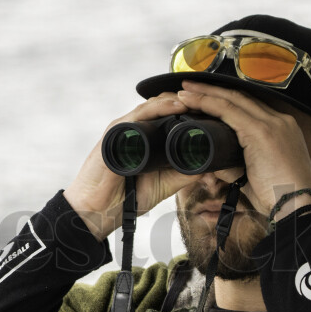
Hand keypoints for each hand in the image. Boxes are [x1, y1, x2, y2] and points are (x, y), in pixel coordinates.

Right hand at [64, 94, 202, 240]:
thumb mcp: (162, 185)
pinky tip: (177, 105)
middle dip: (188, 102)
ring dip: (178, 100)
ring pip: (154, 105)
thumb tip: (209, 165)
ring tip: (198, 100)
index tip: (212, 113)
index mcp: (144, 139)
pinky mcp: (115, 132)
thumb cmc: (123, 199)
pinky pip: (140, 113)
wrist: (98, 212)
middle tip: (211, 103)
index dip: (190, 112)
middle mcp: (134, 130)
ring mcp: (124, 129)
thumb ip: (182, 174)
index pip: (169, 116)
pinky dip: (159, 107)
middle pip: (163, 106)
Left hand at [175, 80, 310, 215]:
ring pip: (232, 100)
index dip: (225, 100)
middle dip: (212, 90)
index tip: (205, 97)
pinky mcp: (261, 132)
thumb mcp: (254, 178)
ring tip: (185, 90)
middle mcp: (279, 121)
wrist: (297, 208)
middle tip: (189, 85)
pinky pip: (229, 111)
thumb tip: (213, 165)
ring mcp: (272, 124)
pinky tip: (192, 101)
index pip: (249, 107)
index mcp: (281, 130)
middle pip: (240, 97)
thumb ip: (234, 167)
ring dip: (206, 93)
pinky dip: (208, 103)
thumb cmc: (279, 198)